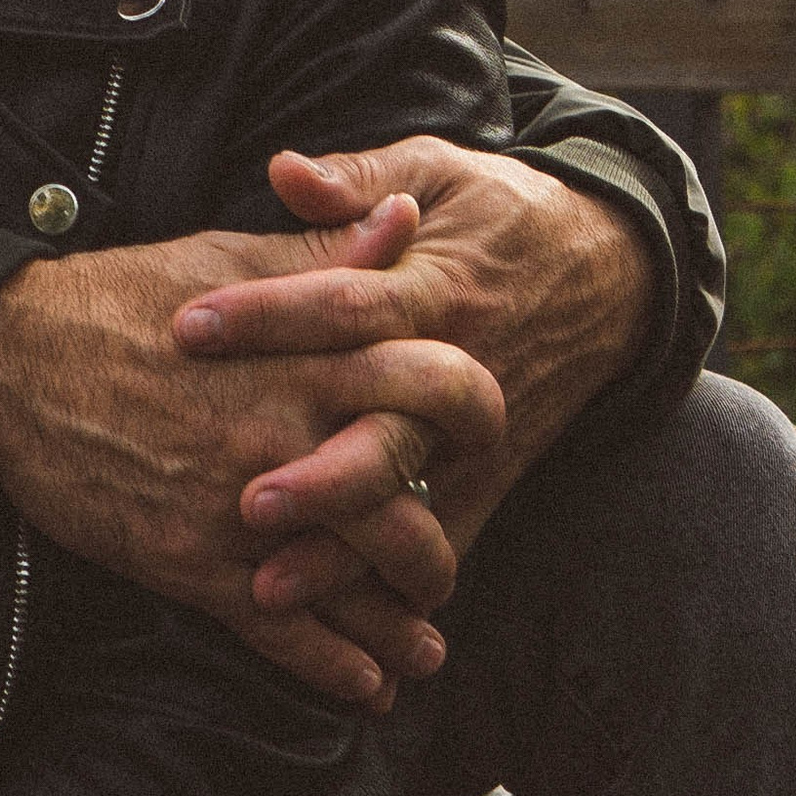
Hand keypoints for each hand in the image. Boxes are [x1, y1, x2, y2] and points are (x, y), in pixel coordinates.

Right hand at [0, 210, 505, 708]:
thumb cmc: (125, 297)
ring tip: (425, 647)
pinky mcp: (195, 563)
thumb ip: (326, 248)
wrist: (12, 358)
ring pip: (357, 579)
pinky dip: (334, 669)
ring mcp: (244, 504)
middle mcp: (288, 431)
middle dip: (441, 545)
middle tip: (445, 565)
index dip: (475, 407)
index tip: (485, 431)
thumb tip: (408, 216)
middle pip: (410, 501)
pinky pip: (284, 631)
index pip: (434, 380)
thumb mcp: (231, 256)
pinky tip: (366, 689)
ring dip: (403, 624)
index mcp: (307, 351)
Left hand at [177, 140, 660, 628]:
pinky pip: (438, 541)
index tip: (188, 327)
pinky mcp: (487, 479)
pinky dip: (385, 588)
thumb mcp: (435, 170)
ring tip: (265, 586)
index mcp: (434, 285)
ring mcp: (476, 437)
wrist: (606, 275)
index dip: (266, 314)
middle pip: (385, 428)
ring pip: (407, 503)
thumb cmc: (497, 213)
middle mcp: (458, 369)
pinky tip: (325, 626)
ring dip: (340, 551)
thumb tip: (283, 169)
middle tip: (244, 499)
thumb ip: (358, 177)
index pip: (343, 303)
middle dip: (317, 473)